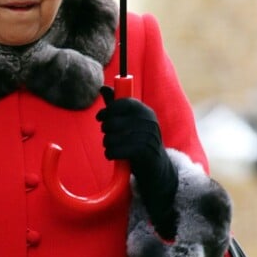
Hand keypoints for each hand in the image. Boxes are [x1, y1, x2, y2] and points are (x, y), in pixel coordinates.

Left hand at [96, 87, 178, 238]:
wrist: (156, 169)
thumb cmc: (139, 143)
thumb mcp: (130, 122)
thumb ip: (116, 105)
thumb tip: (103, 87)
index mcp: (146, 112)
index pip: (123, 103)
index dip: (108, 109)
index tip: (100, 117)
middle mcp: (149, 123)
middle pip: (112, 122)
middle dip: (106, 131)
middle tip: (111, 137)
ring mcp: (147, 138)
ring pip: (110, 138)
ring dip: (108, 145)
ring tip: (115, 148)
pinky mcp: (142, 153)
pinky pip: (115, 150)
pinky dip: (110, 154)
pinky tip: (115, 156)